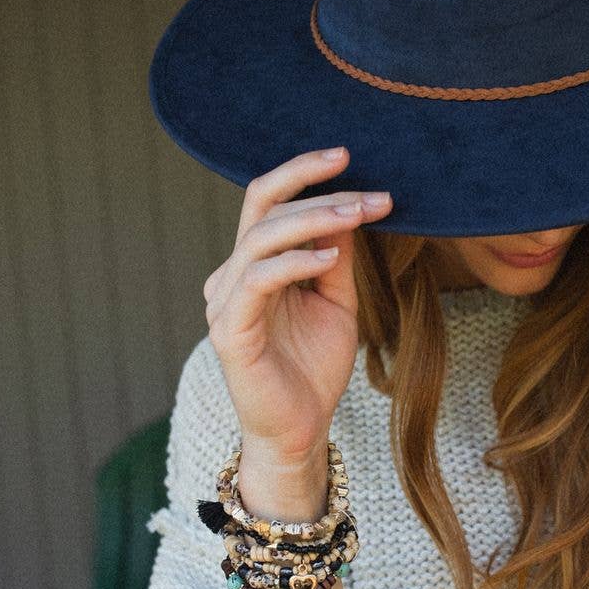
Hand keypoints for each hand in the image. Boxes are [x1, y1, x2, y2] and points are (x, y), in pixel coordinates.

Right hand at [202, 146, 393, 466]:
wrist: (300, 432)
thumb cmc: (314, 369)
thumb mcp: (336, 303)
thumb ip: (336, 258)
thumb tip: (348, 208)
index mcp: (253, 265)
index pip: (269, 201)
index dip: (305, 173)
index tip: (349, 156)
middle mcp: (232, 276)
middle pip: (260, 205)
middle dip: (311, 185)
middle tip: (362, 181)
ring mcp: (225, 302)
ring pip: (260, 238)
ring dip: (312, 220)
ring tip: (357, 214)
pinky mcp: (229, 331)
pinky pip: (258, 282)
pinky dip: (294, 263)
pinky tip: (329, 259)